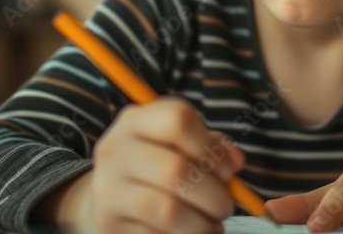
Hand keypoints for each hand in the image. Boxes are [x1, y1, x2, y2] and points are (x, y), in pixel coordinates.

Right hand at [57, 97, 244, 233]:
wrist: (110, 197)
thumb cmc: (156, 165)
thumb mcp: (178, 144)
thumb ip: (211, 145)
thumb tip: (234, 161)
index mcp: (135, 121)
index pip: (177, 120)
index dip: (211, 147)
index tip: (229, 170)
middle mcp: (115, 151)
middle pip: (174, 169)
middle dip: (213, 194)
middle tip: (225, 207)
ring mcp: (108, 191)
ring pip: (167, 210)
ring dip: (201, 223)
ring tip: (213, 225)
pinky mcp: (110, 225)